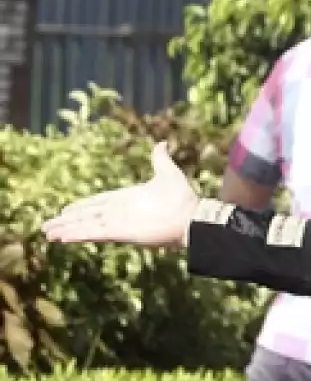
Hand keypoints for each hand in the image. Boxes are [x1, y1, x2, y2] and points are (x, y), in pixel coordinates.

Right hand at [42, 141, 198, 246]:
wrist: (192, 217)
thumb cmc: (183, 198)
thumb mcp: (168, 173)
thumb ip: (160, 159)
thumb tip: (162, 143)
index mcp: (125, 199)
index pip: (97, 203)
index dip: (81, 208)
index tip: (65, 211)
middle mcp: (118, 212)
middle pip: (86, 217)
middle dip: (67, 221)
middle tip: (47, 226)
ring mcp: (118, 223)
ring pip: (86, 226)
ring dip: (66, 229)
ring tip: (48, 233)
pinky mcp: (120, 232)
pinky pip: (94, 233)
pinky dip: (77, 235)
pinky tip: (62, 238)